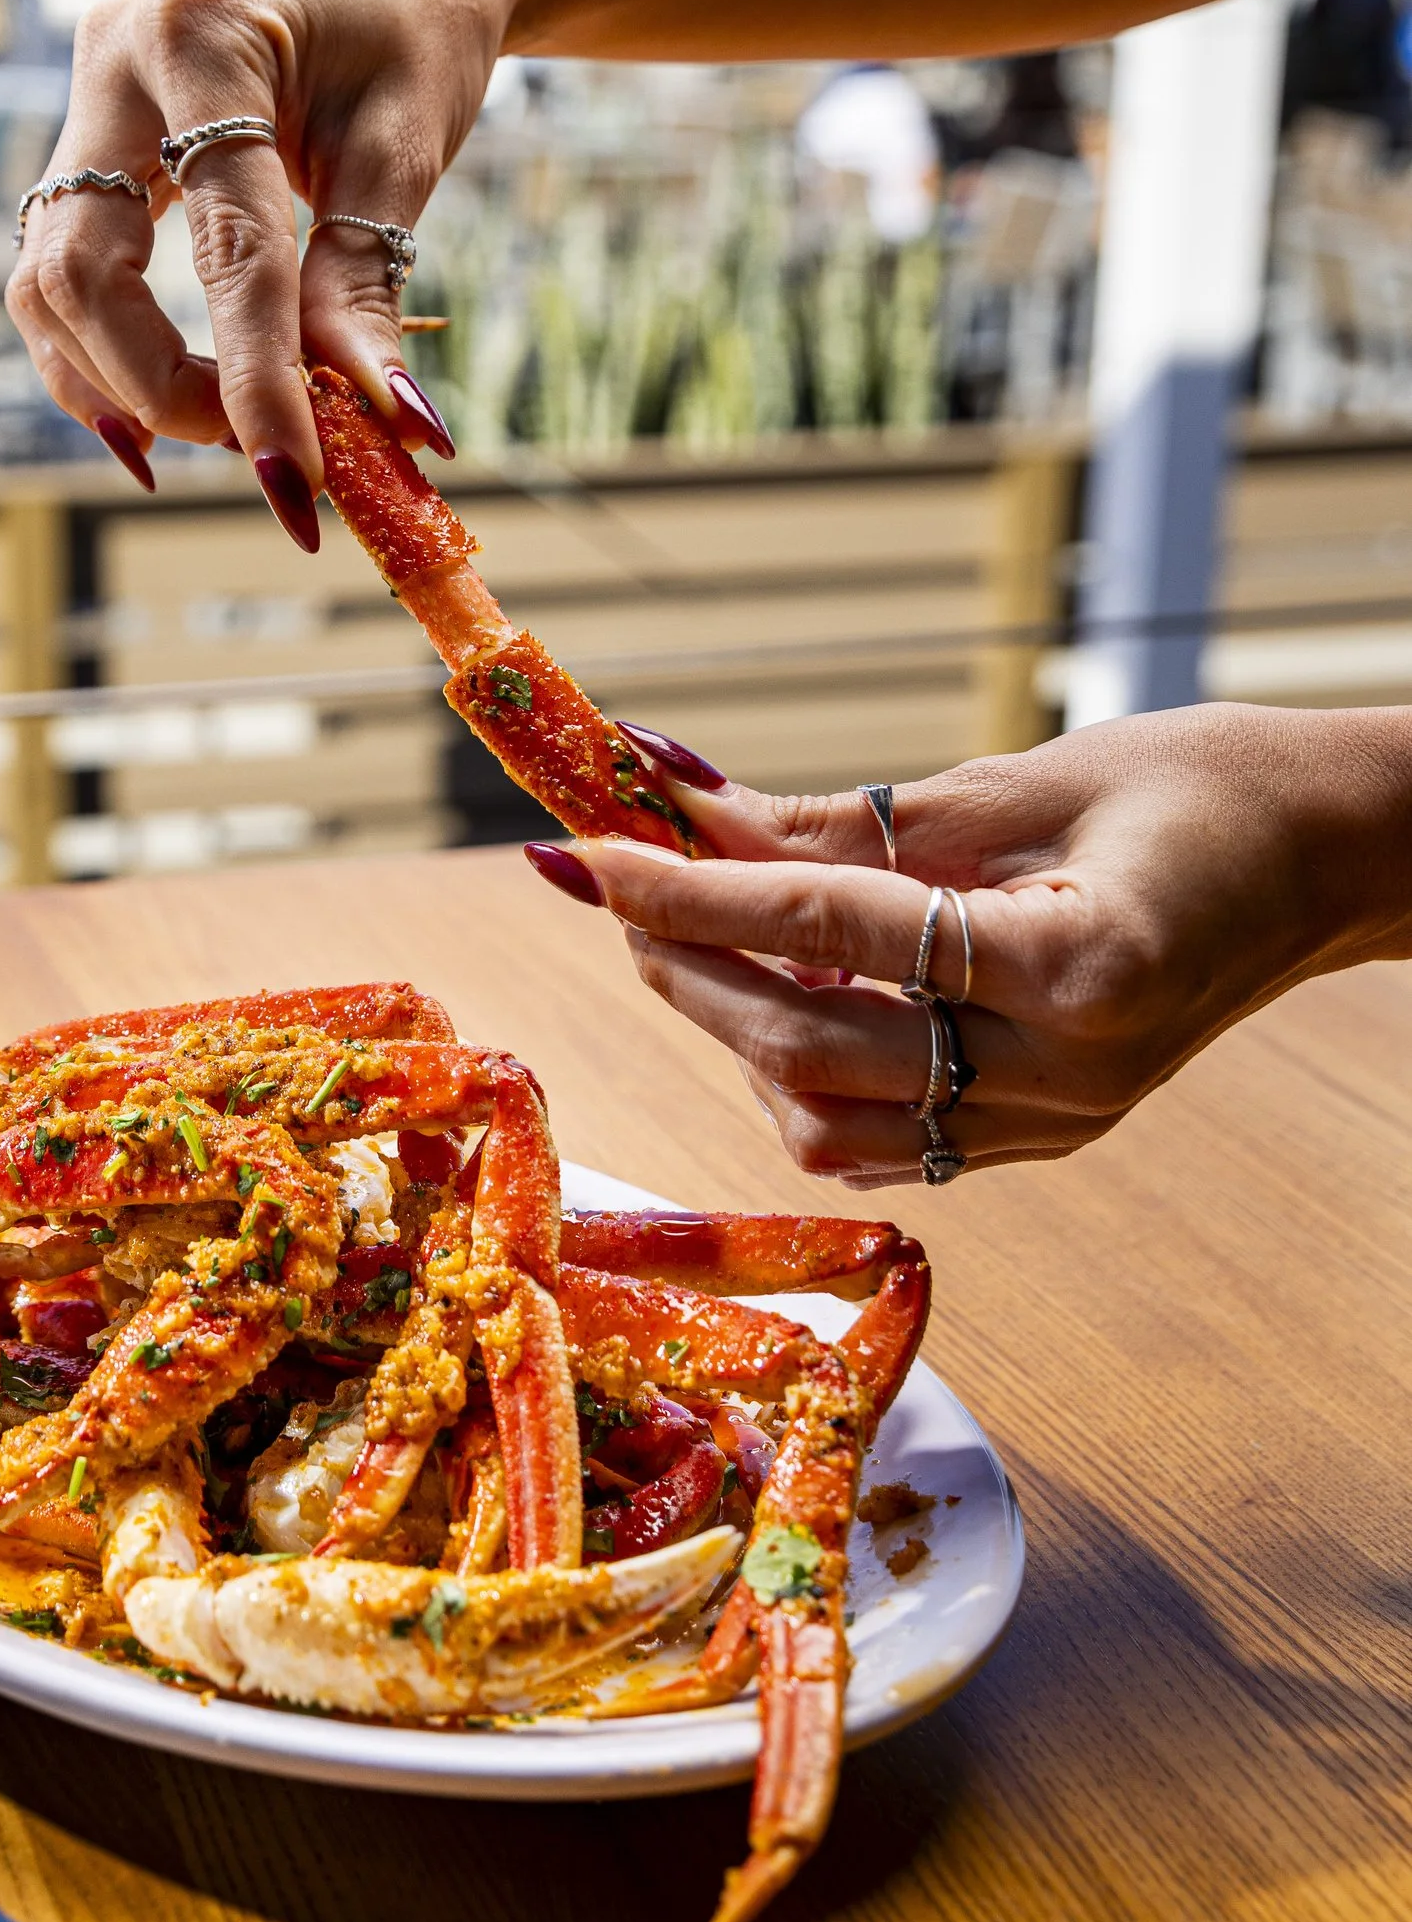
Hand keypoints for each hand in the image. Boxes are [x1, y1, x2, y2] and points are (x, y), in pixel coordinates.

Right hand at [5, 0, 523, 505]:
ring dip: (116, 381)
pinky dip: (100, 352)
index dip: (255, 375)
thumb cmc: (415, 27)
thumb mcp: (406, 144)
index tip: (295, 480)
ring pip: (46, 279)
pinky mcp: (85, 139)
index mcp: (205, 33)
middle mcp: (114, 56)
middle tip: (258, 448)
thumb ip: (368, 278)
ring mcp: (85, 96)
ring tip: (218, 433)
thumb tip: (381, 422)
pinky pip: (61, 268)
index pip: (224, 241)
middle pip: (80, 267)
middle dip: (159, 385)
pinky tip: (157, 414)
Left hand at [529, 707, 1411, 1185]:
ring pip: (827, 1121)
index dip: (691, 890)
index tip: (587, 850)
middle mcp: (1066, 1073)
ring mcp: (1057, 1124)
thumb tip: (684, 807)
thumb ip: (849, 820)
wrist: (1335, 858)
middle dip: (686, 964)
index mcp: (1077, 966)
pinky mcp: (1046, 1141)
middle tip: (611, 884)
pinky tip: (780, 996)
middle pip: (807, 1047)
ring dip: (733, 1030)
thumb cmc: (1199, 786)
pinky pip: (883, 1140)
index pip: (829, 933)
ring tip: (687, 935)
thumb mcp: (1020, 779)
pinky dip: (804, 1076)